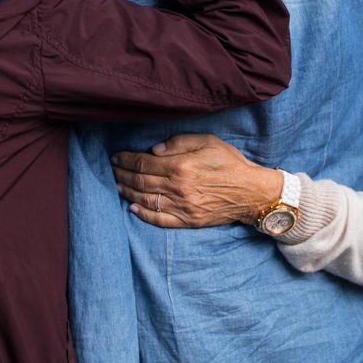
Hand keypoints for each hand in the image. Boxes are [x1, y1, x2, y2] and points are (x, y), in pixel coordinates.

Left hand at [111, 133, 283, 229]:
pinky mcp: (188, 221)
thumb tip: (154, 150)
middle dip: (122, 174)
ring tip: (116, 185)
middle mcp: (178, 187)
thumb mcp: (208, 142)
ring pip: (146, 200)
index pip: (143, 163)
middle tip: (110, 169)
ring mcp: (182, 207)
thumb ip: (179, 143)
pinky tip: (132, 208)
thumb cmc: (231, 163)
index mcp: (181, 166)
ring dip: (127, 192)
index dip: (126, 160)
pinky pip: (160, 219)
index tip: (115, 157)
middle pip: (140, 181)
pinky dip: (143, 214)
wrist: (252, 192)